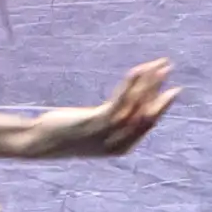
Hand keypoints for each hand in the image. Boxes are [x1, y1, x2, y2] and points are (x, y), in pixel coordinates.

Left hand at [31, 58, 180, 159]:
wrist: (41, 143)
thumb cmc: (66, 134)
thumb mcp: (94, 128)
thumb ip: (111, 120)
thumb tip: (124, 104)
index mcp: (123, 147)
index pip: (149, 122)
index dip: (161, 103)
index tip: (170, 86)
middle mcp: (119, 142)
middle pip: (148, 113)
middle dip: (160, 88)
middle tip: (167, 68)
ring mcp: (108, 134)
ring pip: (136, 105)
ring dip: (148, 82)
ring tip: (157, 64)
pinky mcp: (96, 123)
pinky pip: (119, 101)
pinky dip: (130, 85)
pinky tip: (136, 71)